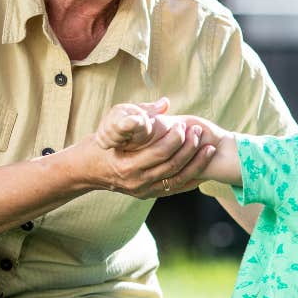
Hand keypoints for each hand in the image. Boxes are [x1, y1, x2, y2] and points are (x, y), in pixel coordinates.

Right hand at [87, 97, 213, 198]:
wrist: (88, 169)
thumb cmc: (102, 141)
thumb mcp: (114, 121)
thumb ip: (141, 112)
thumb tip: (165, 103)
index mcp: (127, 164)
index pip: (160, 152)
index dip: (176, 138)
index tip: (184, 125)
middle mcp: (136, 181)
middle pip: (172, 166)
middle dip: (190, 148)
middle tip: (199, 132)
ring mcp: (143, 190)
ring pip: (178, 179)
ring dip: (196, 163)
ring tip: (208, 148)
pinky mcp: (148, 194)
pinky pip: (175, 188)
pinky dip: (191, 178)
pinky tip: (203, 167)